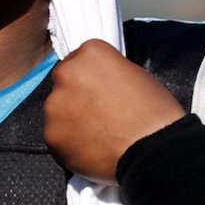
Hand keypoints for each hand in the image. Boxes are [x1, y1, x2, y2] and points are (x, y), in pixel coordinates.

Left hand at [43, 39, 185, 181]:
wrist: (152, 151)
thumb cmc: (154, 114)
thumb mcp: (136, 76)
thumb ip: (109, 74)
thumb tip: (100, 84)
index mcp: (90, 53)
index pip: (80, 59)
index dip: (90, 77)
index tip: (98, 89)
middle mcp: (67, 74)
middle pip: (64, 83)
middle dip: (76, 97)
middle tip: (98, 114)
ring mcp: (55, 106)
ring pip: (57, 111)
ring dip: (71, 120)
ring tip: (97, 134)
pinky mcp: (51, 135)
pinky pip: (57, 137)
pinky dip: (69, 142)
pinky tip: (91, 148)